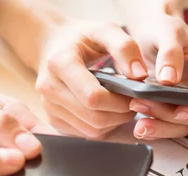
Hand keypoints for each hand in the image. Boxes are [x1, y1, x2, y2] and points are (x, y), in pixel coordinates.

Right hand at [36, 21, 147, 137]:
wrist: (52, 45)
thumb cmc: (82, 37)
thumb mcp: (104, 30)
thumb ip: (125, 48)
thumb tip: (139, 76)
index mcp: (60, 63)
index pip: (93, 96)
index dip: (120, 102)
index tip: (134, 95)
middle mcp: (49, 88)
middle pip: (94, 118)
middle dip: (120, 115)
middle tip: (133, 103)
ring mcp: (49, 106)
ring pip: (91, 130)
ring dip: (114, 123)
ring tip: (122, 106)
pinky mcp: (53, 119)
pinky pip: (84, 134)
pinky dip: (102, 127)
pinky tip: (108, 111)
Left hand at [124, 13, 187, 138]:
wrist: (149, 34)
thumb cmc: (164, 28)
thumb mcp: (168, 31)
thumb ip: (170, 53)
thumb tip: (169, 80)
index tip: (180, 111)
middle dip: (173, 118)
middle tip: (144, 106)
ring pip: (184, 125)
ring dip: (160, 126)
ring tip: (138, 123)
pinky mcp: (177, 109)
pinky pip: (170, 125)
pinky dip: (155, 128)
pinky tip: (140, 127)